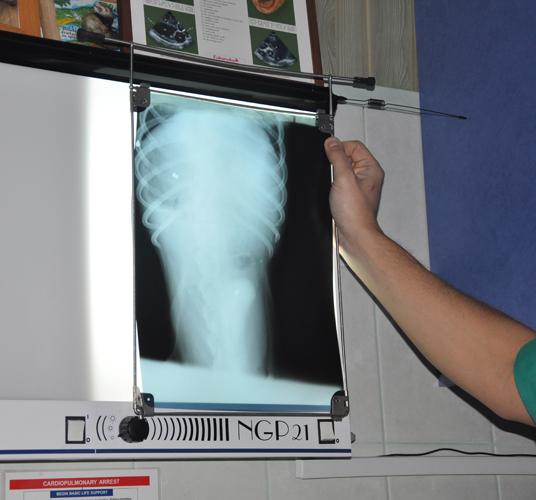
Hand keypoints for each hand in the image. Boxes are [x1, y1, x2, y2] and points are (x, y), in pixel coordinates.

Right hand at [324, 137, 383, 253]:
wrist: (354, 235)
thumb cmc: (355, 212)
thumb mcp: (343, 178)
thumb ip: (337, 157)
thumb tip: (331, 142)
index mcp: (371, 168)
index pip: (354, 146)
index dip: (339, 148)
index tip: (329, 154)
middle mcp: (367, 177)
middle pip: (347, 158)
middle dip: (335, 164)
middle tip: (334, 175)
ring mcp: (359, 187)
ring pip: (342, 171)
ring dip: (334, 176)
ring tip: (335, 188)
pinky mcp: (350, 197)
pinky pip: (339, 183)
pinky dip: (333, 186)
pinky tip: (332, 195)